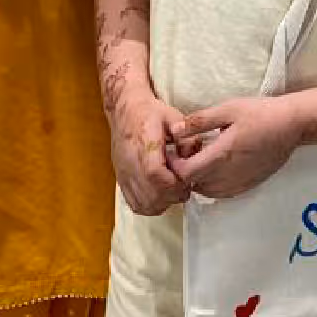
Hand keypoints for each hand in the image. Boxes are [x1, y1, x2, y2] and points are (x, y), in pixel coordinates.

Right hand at [109, 88, 190, 215]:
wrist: (125, 111)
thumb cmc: (151, 113)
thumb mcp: (174, 117)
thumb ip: (187, 138)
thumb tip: (195, 159)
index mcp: (145, 142)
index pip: (154, 173)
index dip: (173, 184)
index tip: (186, 182)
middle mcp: (131, 161)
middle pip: (150, 194)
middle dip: (172, 197)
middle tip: (184, 188)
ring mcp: (124, 173)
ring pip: (143, 203)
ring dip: (162, 204)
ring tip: (172, 191)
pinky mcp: (121, 179)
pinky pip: (134, 204)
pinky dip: (149, 206)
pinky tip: (159, 196)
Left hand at [168, 98, 299, 200]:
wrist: (291, 126)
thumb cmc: (259, 113)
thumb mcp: (228, 109)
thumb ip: (199, 121)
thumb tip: (174, 131)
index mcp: (221, 155)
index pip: (185, 173)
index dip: (174, 165)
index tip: (174, 150)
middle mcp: (228, 175)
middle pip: (193, 185)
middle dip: (184, 171)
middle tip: (186, 151)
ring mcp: (239, 183)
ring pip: (206, 191)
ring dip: (198, 178)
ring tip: (202, 158)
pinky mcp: (248, 186)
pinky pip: (222, 193)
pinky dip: (212, 184)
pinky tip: (217, 165)